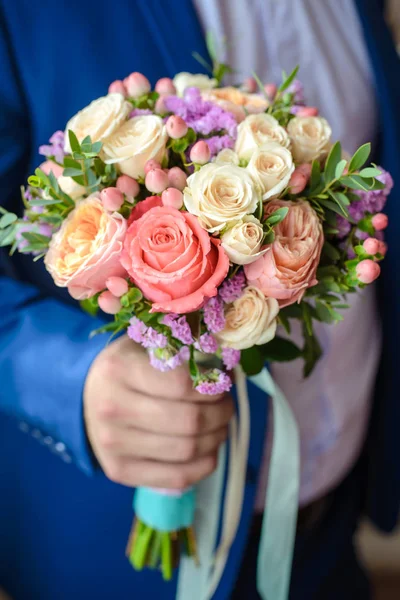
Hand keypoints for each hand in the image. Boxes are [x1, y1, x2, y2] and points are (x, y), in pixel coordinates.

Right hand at [84, 335, 233, 488]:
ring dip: (216, 438)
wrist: (87, 394)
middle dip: (221, 413)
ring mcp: (112, 444)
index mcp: (119, 369)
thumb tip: (228, 370)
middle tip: (226, 405)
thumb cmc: (129, 364)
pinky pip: (177, 477)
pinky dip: (204, 464)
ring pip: (186, 450)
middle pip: (189, 421)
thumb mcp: (150, 343)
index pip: (183, 384)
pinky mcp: (119, 471)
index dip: (213, 386)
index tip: (222, 382)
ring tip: (220, 425)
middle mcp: (112, 408)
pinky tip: (209, 449)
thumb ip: (186, 349)